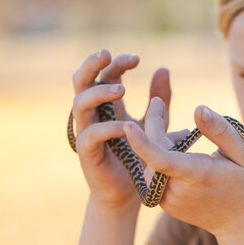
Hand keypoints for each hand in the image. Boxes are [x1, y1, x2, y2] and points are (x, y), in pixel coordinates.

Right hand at [71, 49, 170, 210]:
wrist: (131, 191)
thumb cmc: (140, 155)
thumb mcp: (155, 123)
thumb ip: (159, 100)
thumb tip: (164, 68)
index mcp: (108, 104)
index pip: (106, 75)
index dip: (118, 63)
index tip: (137, 58)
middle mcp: (94, 114)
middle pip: (82, 81)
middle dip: (91, 65)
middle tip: (106, 53)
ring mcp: (87, 131)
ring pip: (79, 104)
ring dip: (99, 93)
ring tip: (123, 90)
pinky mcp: (87, 153)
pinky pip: (90, 135)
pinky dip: (107, 128)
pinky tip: (126, 126)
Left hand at [123, 98, 243, 236]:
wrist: (241, 223)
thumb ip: (221, 129)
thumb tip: (198, 108)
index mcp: (197, 175)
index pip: (160, 159)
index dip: (141, 142)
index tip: (127, 124)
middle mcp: (177, 191)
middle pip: (152, 153)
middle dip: (155, 128)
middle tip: (167, 110)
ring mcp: (169, 201)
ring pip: (150, 163)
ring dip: (160, 144)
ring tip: (186, 138)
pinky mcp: (164, 204)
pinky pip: (153, 175)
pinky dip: (161, 159)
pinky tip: (180, 153)